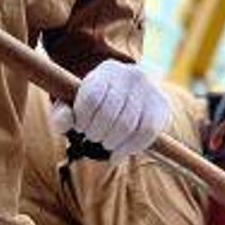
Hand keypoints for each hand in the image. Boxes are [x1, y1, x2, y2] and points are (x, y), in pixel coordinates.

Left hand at [53, 60, 168, 157]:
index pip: (92, 97)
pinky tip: (117, 154)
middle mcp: (131, 74)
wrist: (129, 97)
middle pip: (109, 114)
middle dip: (95, 133)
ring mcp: (149, 90)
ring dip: (110, 143)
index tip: (80, 126)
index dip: (82, 118)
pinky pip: (146, 133)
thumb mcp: (75, 105)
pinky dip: (129, 149)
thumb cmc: (95, 104)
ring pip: (127, 126)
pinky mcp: (162, 107)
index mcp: (107, 70)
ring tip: (105, 143)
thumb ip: (63, 113)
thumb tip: (64, 122)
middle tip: (92, 137)